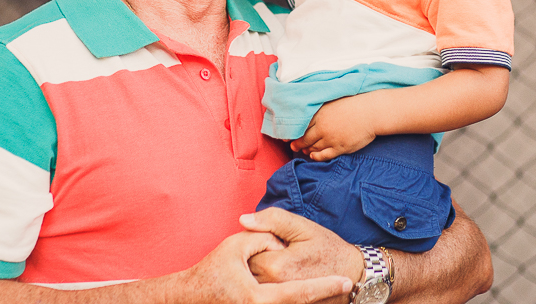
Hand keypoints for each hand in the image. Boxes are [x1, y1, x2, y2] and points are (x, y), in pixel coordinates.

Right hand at [179, 224, 352, 303]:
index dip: (324, 286)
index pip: (298, 292)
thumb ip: (261, 238)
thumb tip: (279, 244)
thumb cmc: (212, 271)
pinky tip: (308, 294)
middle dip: (316, 292)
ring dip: (307, 298)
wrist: (190, 297)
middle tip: (337, 286)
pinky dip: (295, 300)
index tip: (345, 281)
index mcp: (257, 298)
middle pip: (298, 303)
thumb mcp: (234, 246)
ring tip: (325, 289)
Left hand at [242, 208, 363, 299]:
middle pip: (247, 270)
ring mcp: (281, 300)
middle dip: (255, 259)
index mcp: (276, 266)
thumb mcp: (303, 227)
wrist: (353, 276)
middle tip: (278, 253)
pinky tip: (282, 279)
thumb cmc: (329, 250)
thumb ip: (272, 220)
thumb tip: (243, 220)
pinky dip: (268, 286)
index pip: (247, 251)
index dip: (257, 243)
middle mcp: (274, 287)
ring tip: (282, 266)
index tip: (274, 242)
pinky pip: (266, 295)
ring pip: (254, 283)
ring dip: (260, 273)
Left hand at [290, 97, 377, 160]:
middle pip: (304, 139)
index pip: (301, 126)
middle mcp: (323, 127)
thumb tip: (309, 113)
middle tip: (292, 146)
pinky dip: (317, 157)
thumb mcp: (332, 102)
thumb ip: (320, 108)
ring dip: (307, 150)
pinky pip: (324, 155)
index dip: (292, 132)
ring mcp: (331, 138)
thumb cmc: (353, 104)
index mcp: (320, 114)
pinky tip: (314, 156)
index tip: (286, 136)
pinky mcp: (340, 147)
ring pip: (313, 148)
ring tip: (304, 150)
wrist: (371, 112)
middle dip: (297, 143)